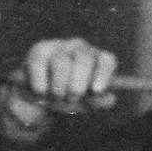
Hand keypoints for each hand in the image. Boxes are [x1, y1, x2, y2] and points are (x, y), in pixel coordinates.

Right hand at [0, 38, 117, 142]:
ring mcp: (60, 47)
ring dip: (59, 85)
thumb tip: (111, 99)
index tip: (96, 90)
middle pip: (84, 59)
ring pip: (61, 62)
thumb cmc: (67, 99)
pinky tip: (42, 92)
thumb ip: (97, 102)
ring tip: (57, 97)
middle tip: (72, 98)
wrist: (40, 99)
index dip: (103, 74)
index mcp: (97, 59)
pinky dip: (41, 82)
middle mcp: (80, 48)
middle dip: (78, 84)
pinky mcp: (40, 50)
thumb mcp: (83, 104)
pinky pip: (40, 63)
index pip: (106, 60)